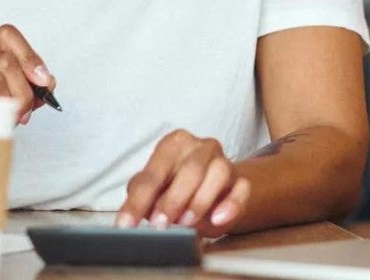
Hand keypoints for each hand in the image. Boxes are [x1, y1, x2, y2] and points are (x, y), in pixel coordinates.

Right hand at [0, 23, 55, 123]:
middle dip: (25, 89)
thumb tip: (46, 83)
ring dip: (11, 102)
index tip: (45, 81)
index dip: (30, 57)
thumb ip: (28, 85)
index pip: (7, 35)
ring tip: (11, 117)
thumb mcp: (7, 95)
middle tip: (28, 109)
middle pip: (6, 59)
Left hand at [116, 130, 250, 237]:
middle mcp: (200, 147)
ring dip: (200, 201)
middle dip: (173, 199)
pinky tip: (217, 219)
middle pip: (190, 169)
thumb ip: (143, 199)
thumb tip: (131, 216)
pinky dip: (231, 205)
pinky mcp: (241, 181)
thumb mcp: (154, 192)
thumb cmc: (176, 189)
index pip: (154, 173)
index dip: (139, 201)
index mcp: (174, 144)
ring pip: (218, 173)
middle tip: (160, 224)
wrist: (211, 194)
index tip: (127, 224)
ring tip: (186, 223)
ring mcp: (223, 161)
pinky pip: (242, 189)